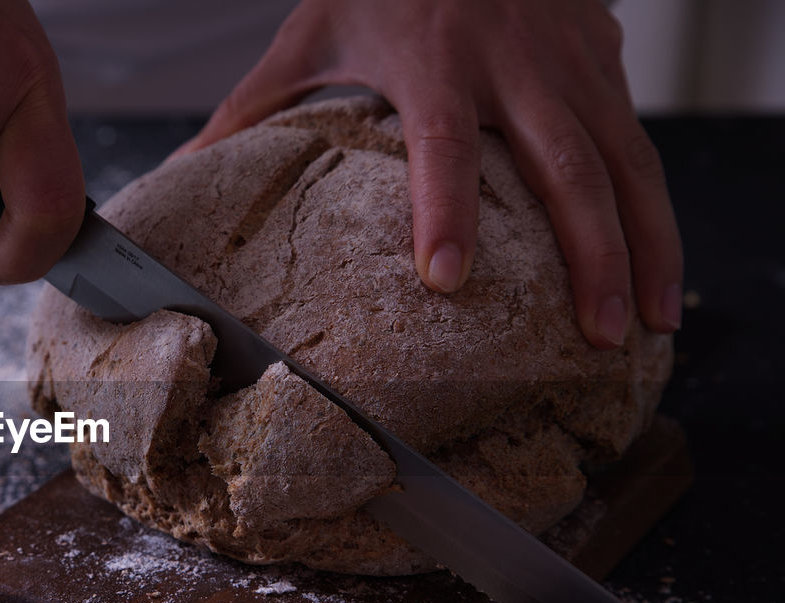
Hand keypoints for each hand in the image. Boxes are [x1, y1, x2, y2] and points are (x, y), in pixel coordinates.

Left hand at [175, 0, 683, 347]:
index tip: (445, 281)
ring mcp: (571, 60)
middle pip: (566, 167)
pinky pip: (638, 141)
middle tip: (596, 332)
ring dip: (646, 245)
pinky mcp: (606, 57)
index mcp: (435, 57)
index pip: (444, 143)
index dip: (448, 211)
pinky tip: (659, 265)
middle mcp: (516, 61)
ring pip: (625, 161)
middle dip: (591, 255)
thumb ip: (252, 106)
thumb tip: (183, 168)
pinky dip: (657, 208)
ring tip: (648, 322)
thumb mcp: (311, 30)